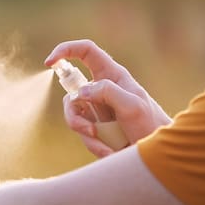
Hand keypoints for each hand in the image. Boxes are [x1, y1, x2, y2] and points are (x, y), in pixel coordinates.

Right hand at [44, 39, 171, 157]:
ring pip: (73, 114)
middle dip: (74, 114)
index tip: (50, 62)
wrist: (155, 153)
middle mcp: (101, 89)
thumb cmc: (150, 125)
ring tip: (105, 146)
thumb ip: (108, 92)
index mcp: (113, 75)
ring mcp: (96, 107)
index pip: (86, 52)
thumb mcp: (133, 106)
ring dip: (85, 133)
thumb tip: (81, 92)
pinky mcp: (94, 124)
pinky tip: (109, 151)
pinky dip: (93, 144)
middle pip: (71, 91)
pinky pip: (81, 131)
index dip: (66, 50)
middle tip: (89, 130)